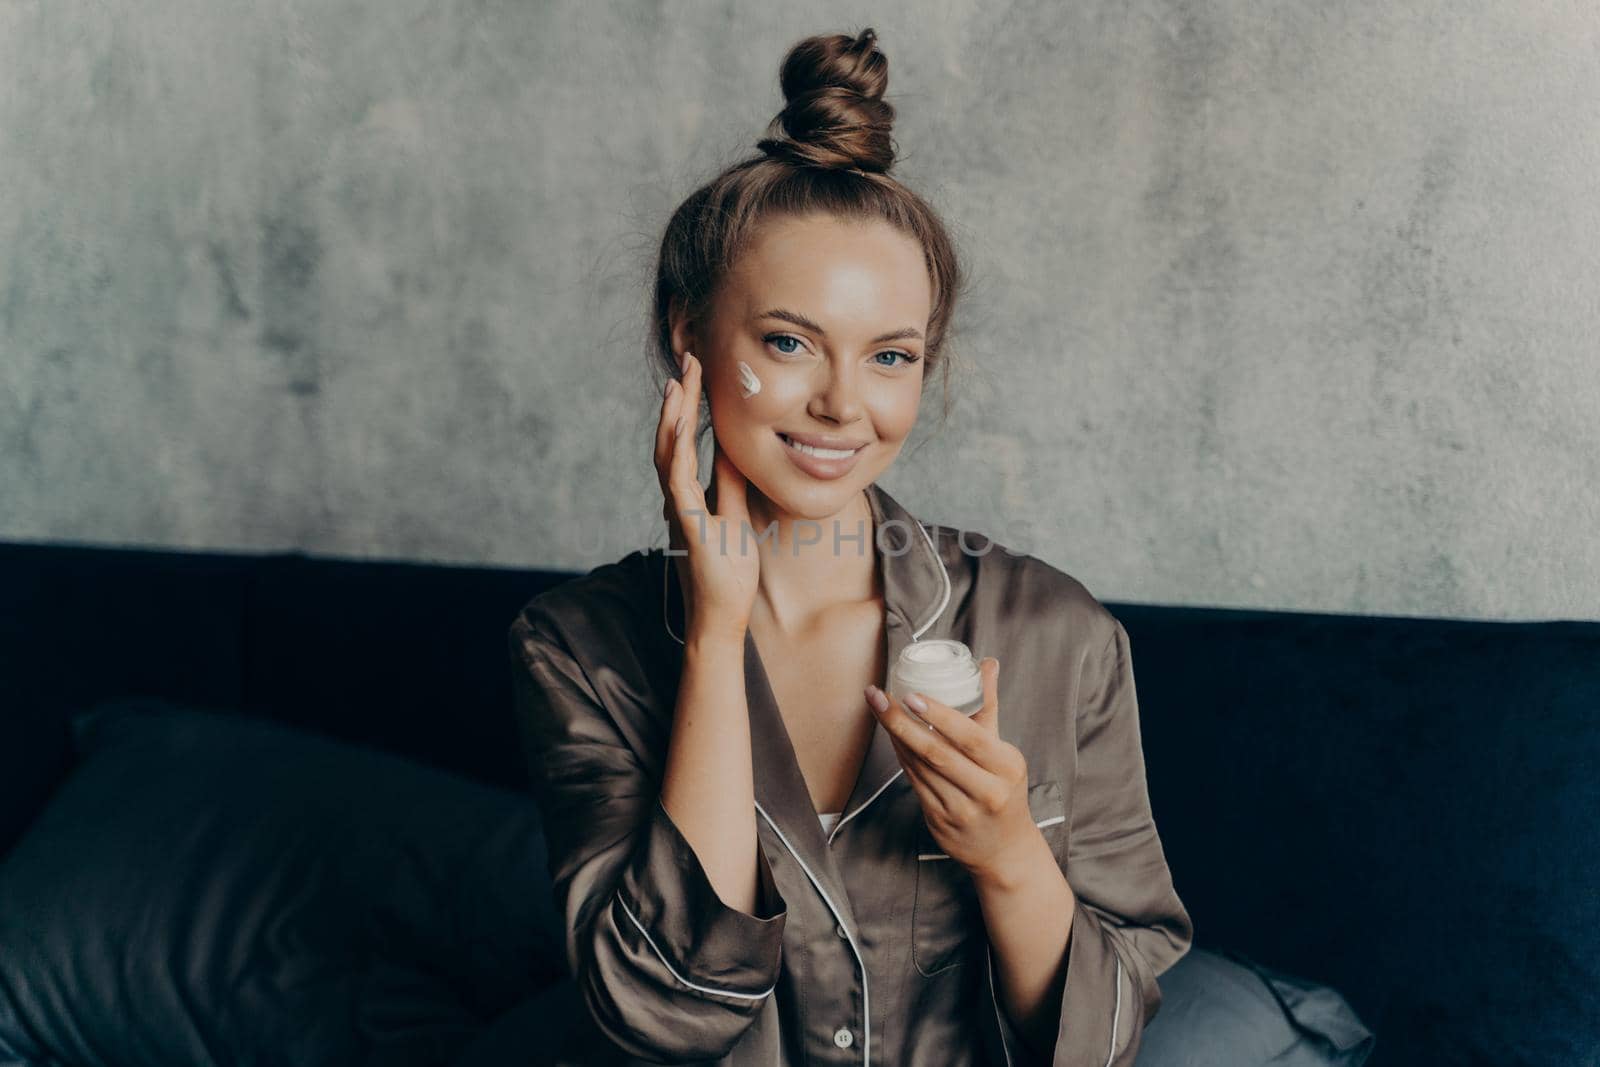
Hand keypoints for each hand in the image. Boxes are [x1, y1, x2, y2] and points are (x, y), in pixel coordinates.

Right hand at [653, 351, 759, 640]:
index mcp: (689, 495)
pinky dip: (678, 455)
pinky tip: (681, 430)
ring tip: (680, 383)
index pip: (686, 442)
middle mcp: (677, 499)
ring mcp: (679, 511)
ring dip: (674, 418)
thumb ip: (730, 484)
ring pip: (669, 456)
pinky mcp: (689, 527)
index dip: (689, 407)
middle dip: (680, 399)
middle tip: (687, 361)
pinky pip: (679, 485)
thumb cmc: (727, 574)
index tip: (696, 373)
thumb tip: (734, 451)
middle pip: (672, 439)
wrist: (719, 617)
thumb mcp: (734, 516)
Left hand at [865, 658, 1039, 883]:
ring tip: (879, 708)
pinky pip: (915, 783)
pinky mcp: (940, 823)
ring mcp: (962, 811)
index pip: (970, 737)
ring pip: (920, 767)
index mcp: (1007, 768)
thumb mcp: (1004, 751)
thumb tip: (987, 663)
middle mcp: (987, 791)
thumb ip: (989, 706)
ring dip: (896, 736)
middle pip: (937, 753)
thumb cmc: (1004, 789)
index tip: (910, 695)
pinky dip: (901, 757)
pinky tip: (891, 736)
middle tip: (879, 696)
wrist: (1005, 850)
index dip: (938, 715)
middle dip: (902, 722)